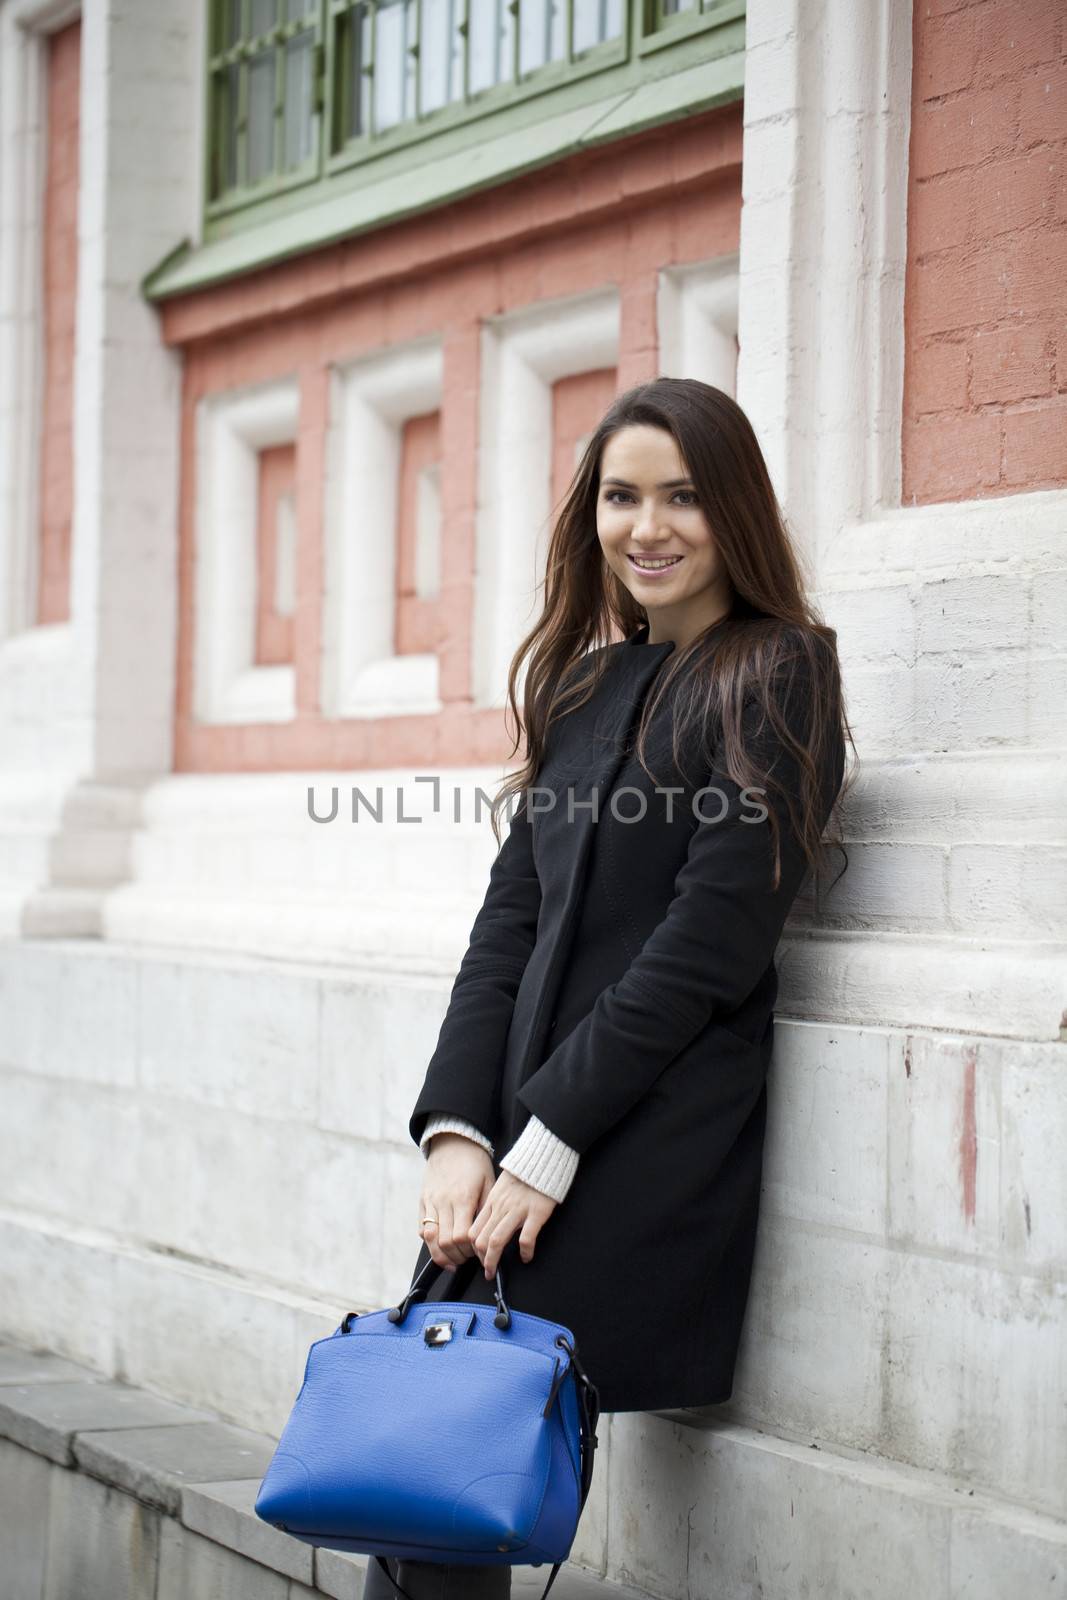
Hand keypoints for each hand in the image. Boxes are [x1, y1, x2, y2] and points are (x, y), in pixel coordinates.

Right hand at [420, 1133, 495, 1270]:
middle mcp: (443, 1202)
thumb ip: (486, 1209)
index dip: (472, 1250)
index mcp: (462, 1198)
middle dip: (458, 1256)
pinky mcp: (422, 1201)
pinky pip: (422, 1229)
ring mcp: (430, 1202)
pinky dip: (430, 1243)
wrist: (453, 1142)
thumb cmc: (474, 1163)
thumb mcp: (488, 1182)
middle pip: (446, 1241)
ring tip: (454, 1260)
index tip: (481, 1253)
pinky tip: (441, 1248)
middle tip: (469, 1258)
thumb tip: (487, 1234)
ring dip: (441, 1255)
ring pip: (430, 1238)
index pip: (463, 1236)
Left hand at [470, 1170, 558, 1277]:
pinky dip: (525, 1252)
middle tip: (487, 1270)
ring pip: (496, 1241)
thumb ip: (495, 1204)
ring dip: (493, 1261)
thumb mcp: (501, 1187)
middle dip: (481, 1260)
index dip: (473, 1249)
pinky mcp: (536, 1213)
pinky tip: (527, 1257)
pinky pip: (526, 1238)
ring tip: (495, 1271)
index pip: (474, 1230)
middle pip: (481, 1239)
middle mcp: (501, 1207)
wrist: (543, 1158)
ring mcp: (518, 1210)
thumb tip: (488, 1224)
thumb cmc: (524, 1174)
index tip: (479, 1258)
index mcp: (492, 1201)